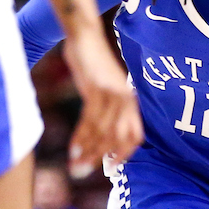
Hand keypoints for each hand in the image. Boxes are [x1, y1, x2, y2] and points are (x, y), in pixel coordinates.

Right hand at [63, 28, 142, 173]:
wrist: (85, 36)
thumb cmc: (92, 64)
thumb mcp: (102, 88)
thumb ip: (104, 108)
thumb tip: (97, 133)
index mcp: (130, 101)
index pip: (135, 135)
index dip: (125, 153)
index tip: (111, 166)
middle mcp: (126, 100)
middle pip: (119, 138)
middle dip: (102, 157)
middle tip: (86, 172)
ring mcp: (112, 94)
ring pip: (103, 132)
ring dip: (88, 152)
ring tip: (76, 167)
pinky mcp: (97, 88)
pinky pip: (90, 119)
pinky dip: (81, 137)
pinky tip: (73, 149)